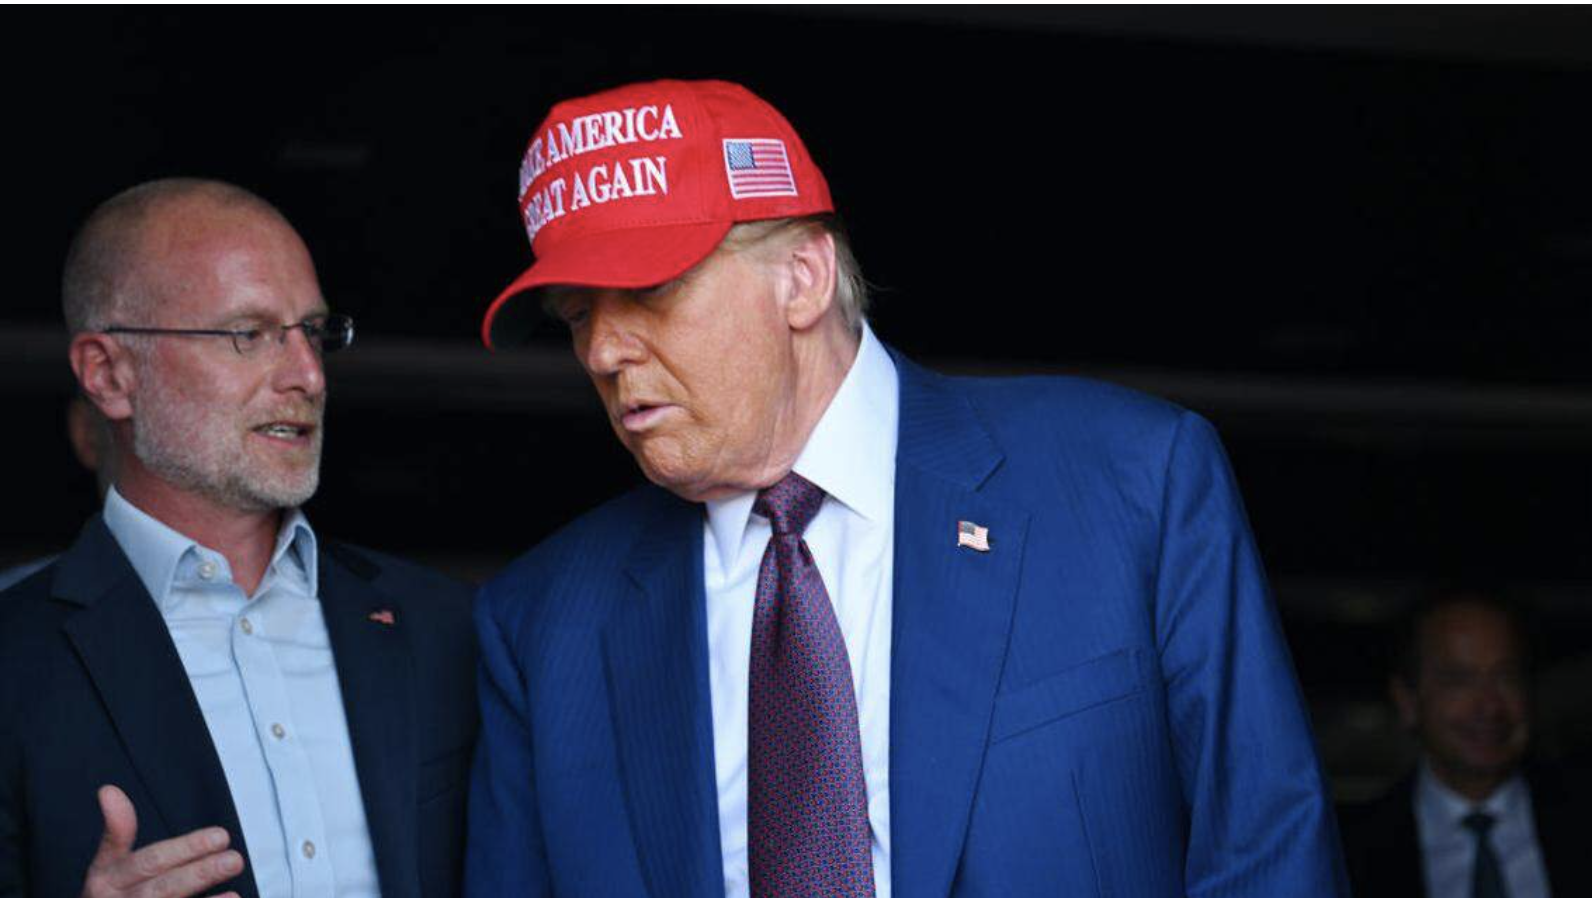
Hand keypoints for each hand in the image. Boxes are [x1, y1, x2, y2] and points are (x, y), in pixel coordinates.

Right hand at [80, 785, 244, 897]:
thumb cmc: (111, 896)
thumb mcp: (106, 865)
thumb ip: (116, 831)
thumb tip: (109, 790)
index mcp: (106, 881)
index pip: (150, 861)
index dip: (185, 849)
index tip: (222, 835)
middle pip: (162, 890)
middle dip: (199, 875)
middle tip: (235, 860)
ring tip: (236, 894)